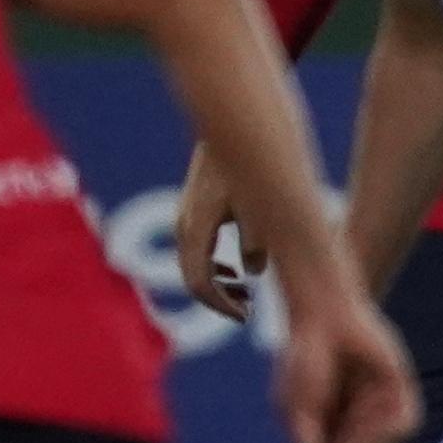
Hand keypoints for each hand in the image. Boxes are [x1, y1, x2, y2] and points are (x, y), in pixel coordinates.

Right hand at [171, 142, 258, 318]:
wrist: (231, 127)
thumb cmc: (245, 166)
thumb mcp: (257, 207)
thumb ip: (255, 243)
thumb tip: (253, 270)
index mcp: (195, 229)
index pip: (198, 282)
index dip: (220, 304)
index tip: (243, 315)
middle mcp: (185, 224)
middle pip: (193, 274)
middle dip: (218, 295)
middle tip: (244, 310)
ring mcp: (188, 213)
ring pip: (197, 260)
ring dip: (218, 279)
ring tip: (244, 291)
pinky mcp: (197, 203)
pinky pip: (202, 245)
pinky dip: (218, 261)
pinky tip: (241, 264)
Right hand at [276, 287, 417, 442]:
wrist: (324, 317)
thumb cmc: (301, 360)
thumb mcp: (293, 403)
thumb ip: (307, 435)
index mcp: (328, 435)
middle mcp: (356, 428)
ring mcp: (379, 413)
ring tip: (348, 436)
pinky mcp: (399, 394)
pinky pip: (404, 423)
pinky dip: (386, 426)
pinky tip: (367, 416)